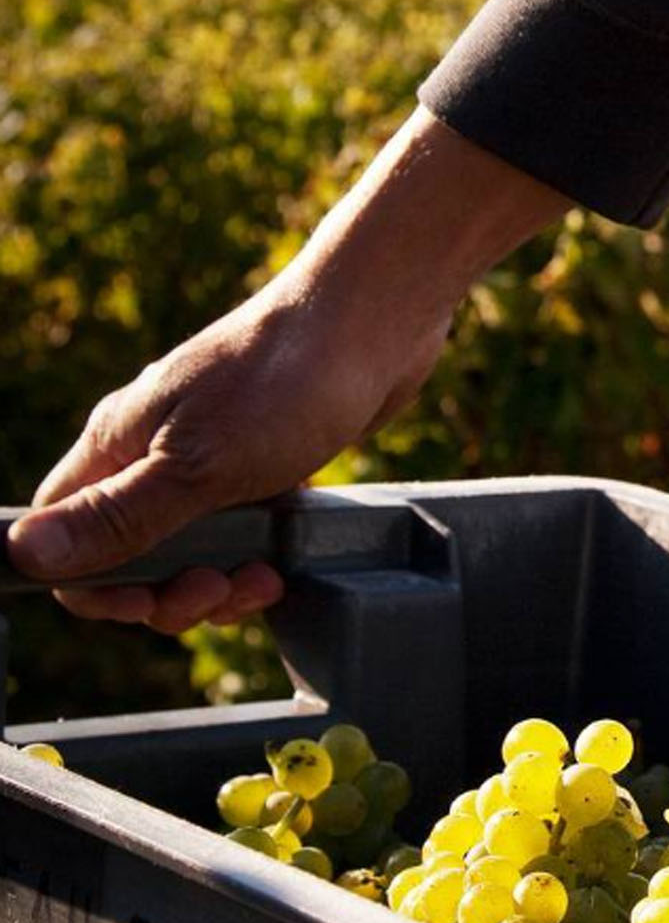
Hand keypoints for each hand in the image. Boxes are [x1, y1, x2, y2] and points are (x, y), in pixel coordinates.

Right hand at [5, 109, 569, 631]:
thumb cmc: (287, 383)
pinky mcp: (266, 458)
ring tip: (266, 579)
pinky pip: (245, 527)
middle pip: (130, 550)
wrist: (378, 321)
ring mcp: (213, 452)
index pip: (63, 530)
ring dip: (222, 582)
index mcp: (118, 442)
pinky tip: (288, 559)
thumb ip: (117, 515)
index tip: (150, 601)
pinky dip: (260, 554)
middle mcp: (155, 446)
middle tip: (224, 590)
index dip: (95, 582)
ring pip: (193, 546)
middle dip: (170, 591)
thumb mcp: (198, 466)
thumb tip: (21, 554)